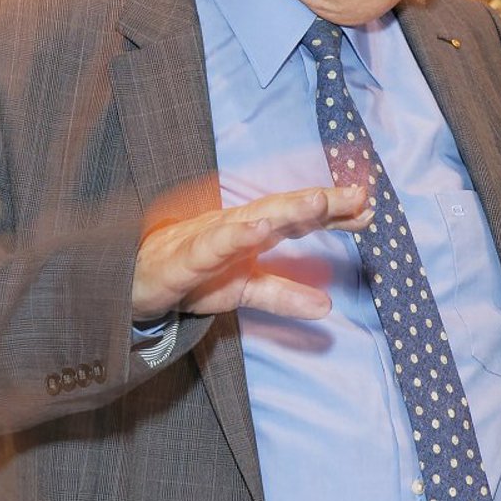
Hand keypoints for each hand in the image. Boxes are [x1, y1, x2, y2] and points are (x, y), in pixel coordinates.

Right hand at [131, 184, 367, 323]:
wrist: (130, 285)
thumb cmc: (190, 278)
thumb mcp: (243, 290)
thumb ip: (284, 294)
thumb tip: (326, 306)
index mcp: (250, 232)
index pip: (297, 218)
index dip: (332, 211)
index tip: (370, 208)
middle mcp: (232, 227)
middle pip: (281, 209)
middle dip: (318, 201)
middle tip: (358, 194)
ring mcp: (207, 239)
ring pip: (250, 219)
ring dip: (284, 209)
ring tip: (318, 200)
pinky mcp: (182, 260)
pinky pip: (210, 247)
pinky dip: (234, 236)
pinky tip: (258, 228)